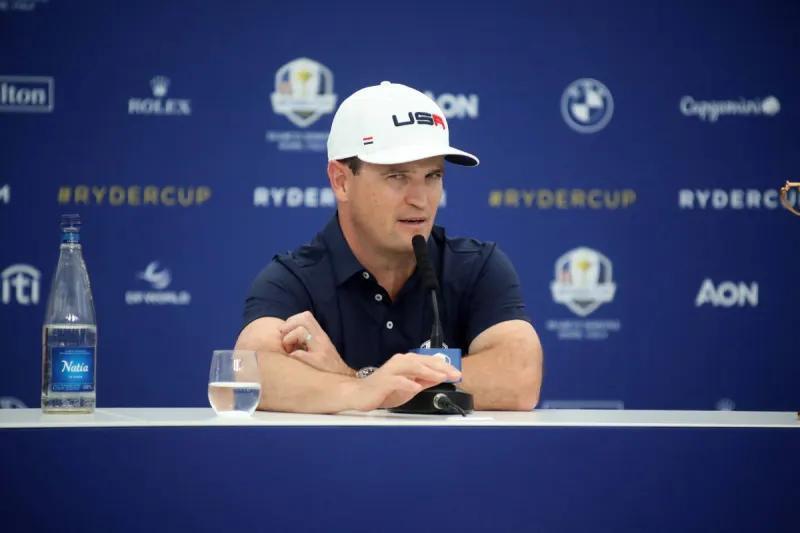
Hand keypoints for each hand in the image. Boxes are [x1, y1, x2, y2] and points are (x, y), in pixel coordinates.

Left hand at [280, 311, 353, 375]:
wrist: (344, 381)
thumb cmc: (327, 367)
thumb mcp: (319, 349)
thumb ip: (307, 340)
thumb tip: (284, 336)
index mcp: (320, 335)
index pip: (306, 316)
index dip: (292, 321)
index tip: (287, 334)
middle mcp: (322, 339)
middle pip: (304, 318)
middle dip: (288, 326)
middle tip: (285, 342)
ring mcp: (321, 350)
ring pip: (300, 331)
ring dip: (288, 340)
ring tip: (289, 352)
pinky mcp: (318, 362)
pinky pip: (299, 353)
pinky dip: (292, 356)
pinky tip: (294, 363)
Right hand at [346, 353, 461, 410]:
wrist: (360, 395)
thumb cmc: (384, 390)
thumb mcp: (410, 386)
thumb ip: (425, 381)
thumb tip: (441, 377)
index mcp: (407, 362)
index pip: (429, 361)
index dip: (444, 366)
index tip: (458, 373)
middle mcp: (399, 362)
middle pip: (423, 361)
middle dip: (441, 367)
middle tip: (455, 374)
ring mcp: (391, 371)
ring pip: (412, 367)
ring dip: (428, 372)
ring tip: (441, 377)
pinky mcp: (383, 381)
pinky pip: (397, 380)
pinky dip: (407, 383)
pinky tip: (416, 387)